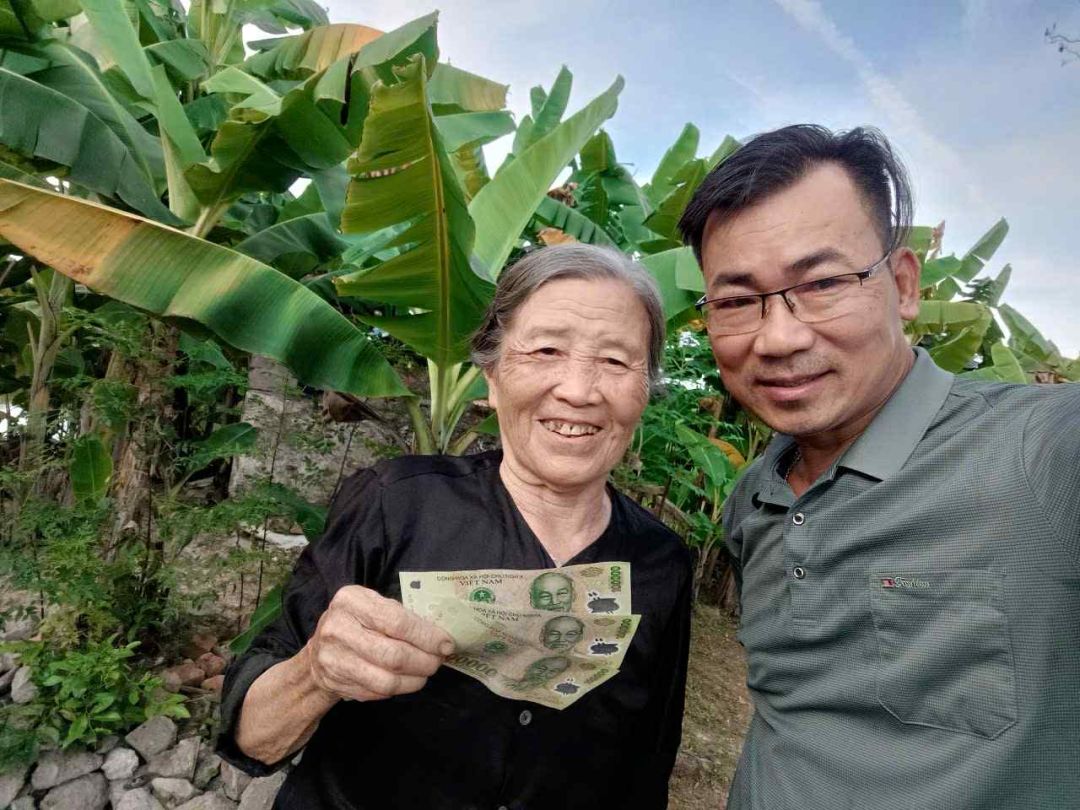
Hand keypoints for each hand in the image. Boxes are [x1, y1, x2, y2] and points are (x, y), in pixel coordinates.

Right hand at [304, 585, 454, 701]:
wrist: (318, 651)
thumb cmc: (358, 623)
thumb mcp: (374, 606)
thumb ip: (402, 617)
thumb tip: (440, 638)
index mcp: (351, 600)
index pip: (397, 621)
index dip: (426, 636)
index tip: (446, 644)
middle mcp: (338, 627)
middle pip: (393, 654)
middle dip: (424, 661)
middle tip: (437, 662)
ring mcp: (332, 658)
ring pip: (385, 680)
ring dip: (414, 681)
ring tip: (424, 674)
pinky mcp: (334, 682)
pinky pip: (375, 693)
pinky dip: (396, 690)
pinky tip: (403, 681)